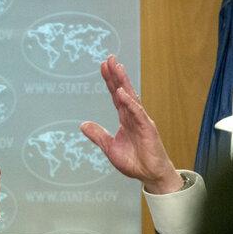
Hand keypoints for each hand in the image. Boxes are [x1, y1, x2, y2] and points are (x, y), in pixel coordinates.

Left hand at [80, 55, 182, 193]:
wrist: (149, 175)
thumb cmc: (134, 161)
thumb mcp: (110, 147)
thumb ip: (98, 135)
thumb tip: (83, 124)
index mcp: (125, 119)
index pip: (115, 96)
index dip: (109, 81)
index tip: (103, 66)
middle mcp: (133, 116)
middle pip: (123, 91)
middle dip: (116, 75)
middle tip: (110, 58)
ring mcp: (142, 121)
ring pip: (131, 98)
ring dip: (123, 83)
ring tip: (117, 68)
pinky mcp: (148, 129)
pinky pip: (137, 113)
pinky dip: (129, 102)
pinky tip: (122, 93)